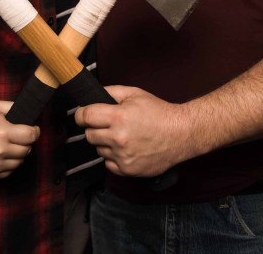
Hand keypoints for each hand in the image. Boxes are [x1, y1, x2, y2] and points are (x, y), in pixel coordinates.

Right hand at [0, 101, 39, 178]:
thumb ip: (13, 106)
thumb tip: (29, 111)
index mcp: (3, 132)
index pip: (30, 136)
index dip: (35, 132)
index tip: (33, 130)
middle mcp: (0, 150)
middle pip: (27, 149)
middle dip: (26, 143)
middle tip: (20, 138)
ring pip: (20, 161)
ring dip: (18, 154)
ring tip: (10, 146)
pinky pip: (10, 170)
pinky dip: (10, 163)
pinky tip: (3, 155)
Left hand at [74, 86, 191, 177]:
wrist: (181, 134)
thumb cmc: (159, 112)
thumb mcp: (135, 94)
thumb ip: (111, 92)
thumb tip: (92, 96)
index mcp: (118, 117)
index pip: (85, 116)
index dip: (81, 114)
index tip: (84, 115)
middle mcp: (118, 138)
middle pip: (89, 135)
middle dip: (95, 128)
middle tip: (108, 125)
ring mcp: (122, 156)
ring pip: (99, 150)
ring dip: (105, 143)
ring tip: (123, 136)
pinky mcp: (127, 169)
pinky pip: (108, 164)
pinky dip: (114, 157)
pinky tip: (127, 148)